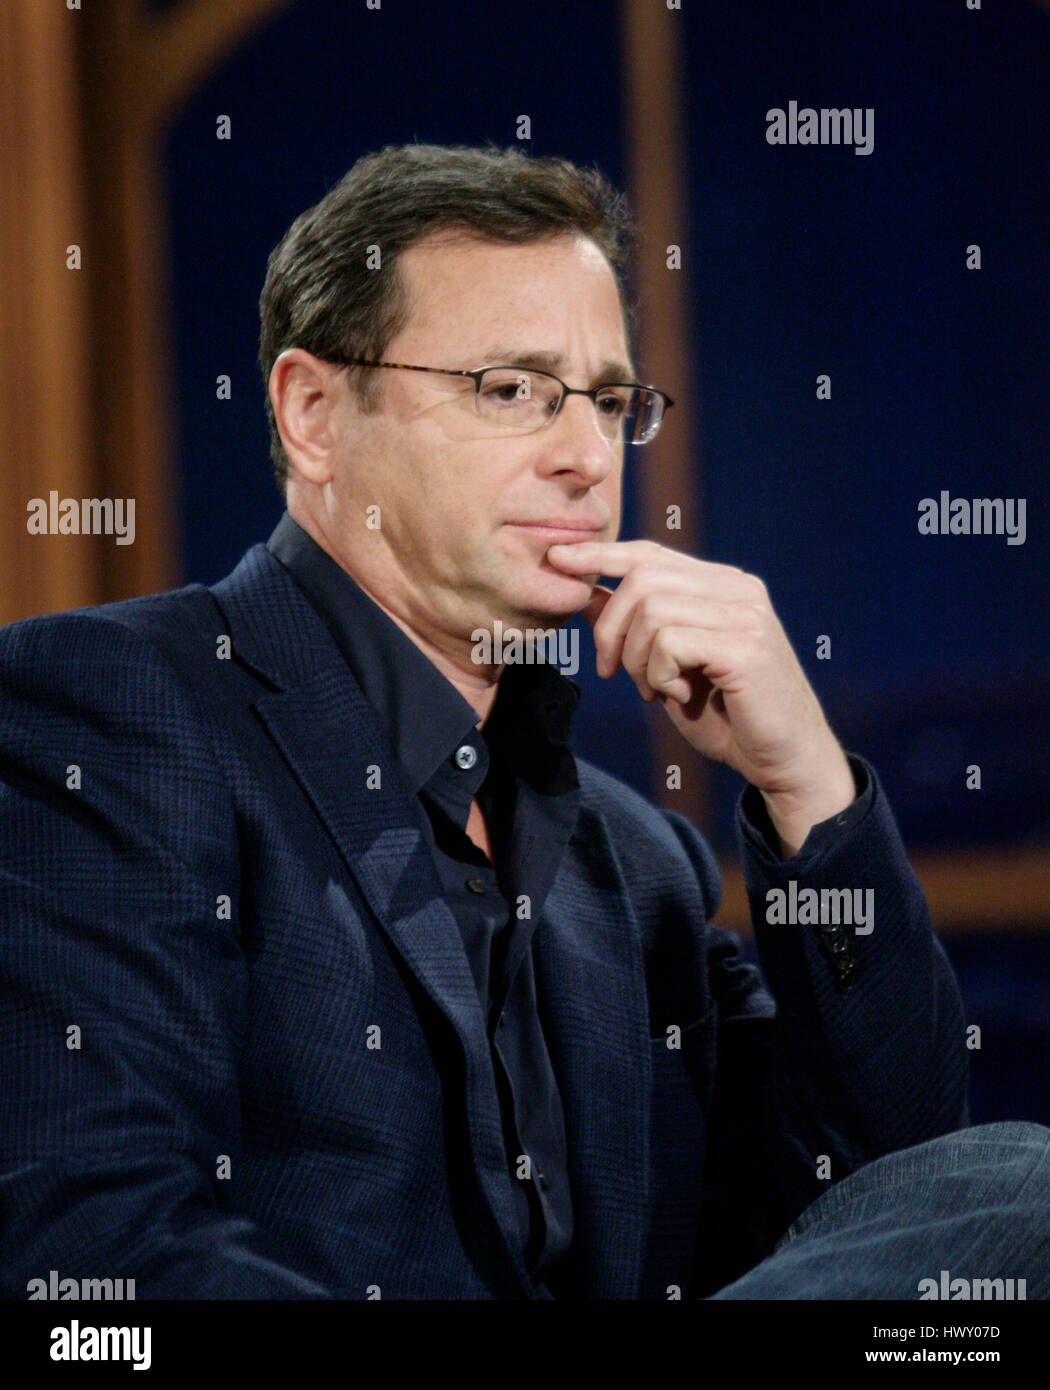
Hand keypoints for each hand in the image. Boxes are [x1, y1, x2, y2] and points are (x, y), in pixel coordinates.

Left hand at [546, 539, 854, 854]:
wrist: (785, 760)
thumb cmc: (726, 716)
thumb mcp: (666, 667)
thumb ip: (632, 628)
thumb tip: (583, 591)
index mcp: (721, 585)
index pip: (650, 553)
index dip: (600, 554)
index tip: (557, 559)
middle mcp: (737, 589)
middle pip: (643, 578)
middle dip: (610, 627)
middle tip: (610, 671)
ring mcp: (745, 614)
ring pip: (652, 610)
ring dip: (636, 658)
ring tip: (655, 690)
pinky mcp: (746, 645)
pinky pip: (670, 642)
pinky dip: (659, 673)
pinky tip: (679, 695)